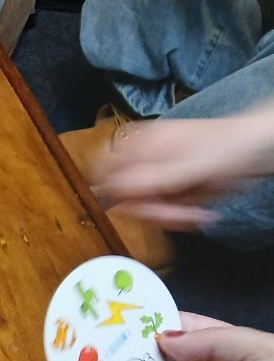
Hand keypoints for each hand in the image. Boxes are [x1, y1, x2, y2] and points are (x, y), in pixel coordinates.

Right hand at [88, 102, 273, 229]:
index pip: (102, 167)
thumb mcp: (186, 167)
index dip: (110, 190)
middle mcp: (145, 159)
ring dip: (170, 217)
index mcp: (141, 144)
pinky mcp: (172, 190)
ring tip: (194, 212)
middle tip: (176, 214)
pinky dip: (179, 217)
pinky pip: (162, 212)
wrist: (258, 149)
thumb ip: (148, 179)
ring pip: (143, 210)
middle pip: (123, 196)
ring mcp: (158, 176)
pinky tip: (197, 212)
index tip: (129, 205)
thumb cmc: (225, 148)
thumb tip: (111, 190)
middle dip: (150, 211)